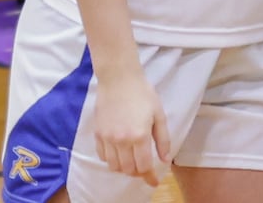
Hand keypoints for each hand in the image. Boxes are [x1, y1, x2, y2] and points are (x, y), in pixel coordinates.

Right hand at [92, 70, 170, 184]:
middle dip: (138, 173)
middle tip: (145, 168)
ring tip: (133, 161)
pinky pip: (103, 156)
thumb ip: (163, 139)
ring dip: (124, 168)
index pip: (143, 166)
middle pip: (128, 170)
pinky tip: (120, 153)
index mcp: (139, 136)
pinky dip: (112, 160)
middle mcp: (121, 141)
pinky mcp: (97, 134)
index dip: (150, 177)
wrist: (119, 80)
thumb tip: (164, 159)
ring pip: (114, 166)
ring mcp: (107, 138)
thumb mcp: (159, 115)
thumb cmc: (143, 94)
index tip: (154, 183)